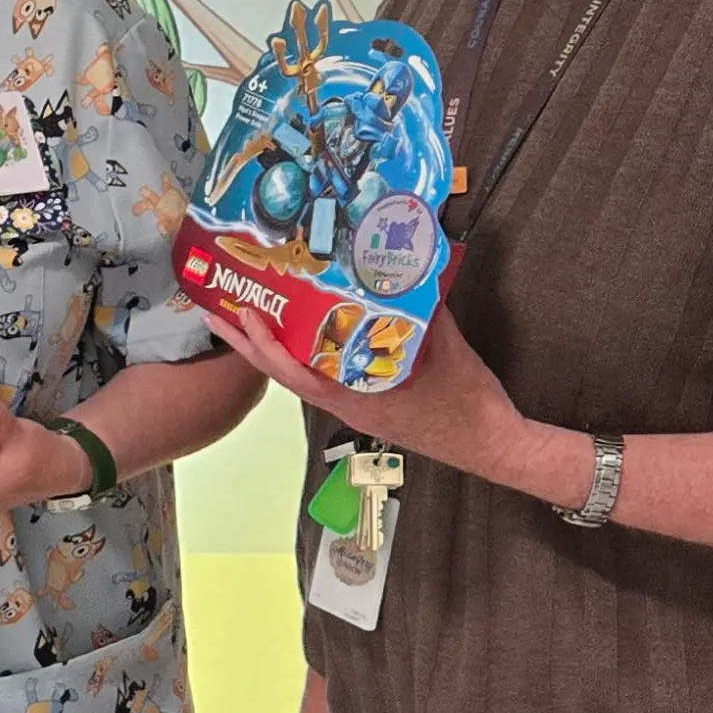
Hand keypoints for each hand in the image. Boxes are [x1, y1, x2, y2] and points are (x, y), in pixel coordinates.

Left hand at [202, 304, 529, 482]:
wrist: (494, 445)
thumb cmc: (468, 404)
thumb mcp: (448, 348)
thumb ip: (425, 307)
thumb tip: (410, 267)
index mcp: (356, 398)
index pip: (295, 374)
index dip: (265, 346)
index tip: (244, 316)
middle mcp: (346, 405)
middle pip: (285, 375)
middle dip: (248, 345)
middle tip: (217, 314)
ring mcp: (355, 407)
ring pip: (302, 377)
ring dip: (273, 349)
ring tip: (248, 318)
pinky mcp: (369, 406)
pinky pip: (326, 378)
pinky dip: (307, 356)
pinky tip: (302, 334)